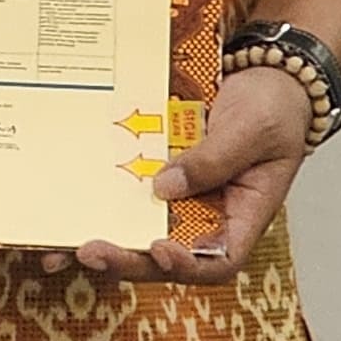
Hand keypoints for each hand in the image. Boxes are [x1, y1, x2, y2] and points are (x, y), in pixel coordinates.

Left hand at [57, 66, 311, 284]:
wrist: (265, 74)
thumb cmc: (274, 107)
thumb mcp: (253, 130)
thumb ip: (213, 159)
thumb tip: (165, 188)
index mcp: (243, 215)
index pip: (218, 260)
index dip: (187, 265)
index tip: (159, 250)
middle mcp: (206, 212)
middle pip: (166, 252)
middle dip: (128, 259)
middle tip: (90, 252)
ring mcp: (178, 193)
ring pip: (139, 227)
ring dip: (105, 238)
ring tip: (65, 244)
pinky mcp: (155, 170)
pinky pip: (128, 190)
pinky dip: (101, 199)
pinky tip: (70, 202)